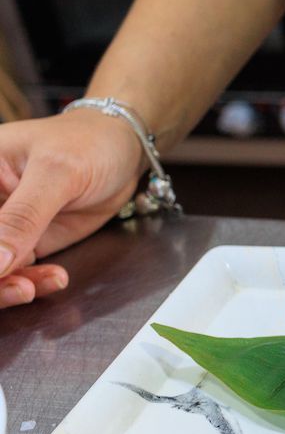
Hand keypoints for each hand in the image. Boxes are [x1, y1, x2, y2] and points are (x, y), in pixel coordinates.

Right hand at [0, 110, 144, 307]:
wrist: (123, 152)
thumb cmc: (88, 144)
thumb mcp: (57, 172)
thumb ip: (23, 217)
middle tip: (16, 288)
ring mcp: (2, 226)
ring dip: (5, 288)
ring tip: (32, 289)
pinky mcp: (23, 244)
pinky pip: (16, 273)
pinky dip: (31, 283)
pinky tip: (55, 279)